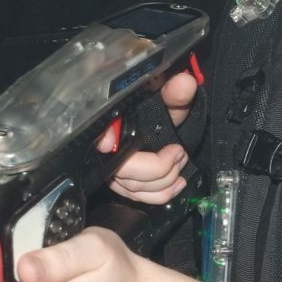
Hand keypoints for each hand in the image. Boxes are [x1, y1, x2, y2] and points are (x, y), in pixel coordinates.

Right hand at [97, 71, 197, 203]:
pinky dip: (162, 194)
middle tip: (179, 152)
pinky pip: (138, 198)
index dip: (103, 137)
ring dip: (165, 179)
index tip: (108, 142)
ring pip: (134, 187)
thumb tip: (184, 82)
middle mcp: (106, 149)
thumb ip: (175, 93)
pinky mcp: (121, 184)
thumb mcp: (167, 100)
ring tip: (181, 162)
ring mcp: (111, 169)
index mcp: (111, 123)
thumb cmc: (159, 111)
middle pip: (123, 169)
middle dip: (158, 167)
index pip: (96, 133)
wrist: (162, 124)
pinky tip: (178, 183)